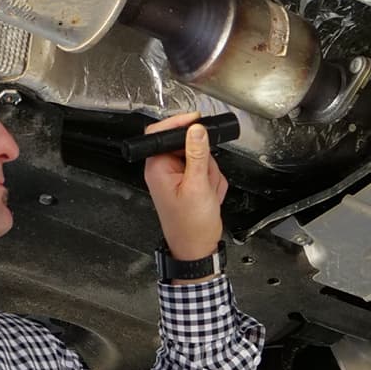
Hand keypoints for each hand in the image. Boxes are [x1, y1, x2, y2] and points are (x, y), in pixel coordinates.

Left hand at [143, 112, 228, 266]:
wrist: (197, 248)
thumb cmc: (191, 225)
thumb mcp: (197, 186)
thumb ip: (197, 155)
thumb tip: (196, 130)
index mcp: (158, 167)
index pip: (160, 133)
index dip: (179, 124)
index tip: (197, 121)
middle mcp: (165, 169)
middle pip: (188, 145)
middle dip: (204, 161)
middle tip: (205, 178)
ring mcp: (178, 177)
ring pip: (202, 158)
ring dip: (210, 174)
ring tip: (207, 193)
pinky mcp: (189, 183)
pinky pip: (207, 172)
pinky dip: (213, 183)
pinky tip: (209, 196)